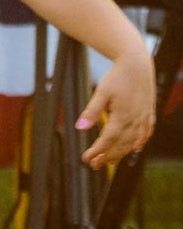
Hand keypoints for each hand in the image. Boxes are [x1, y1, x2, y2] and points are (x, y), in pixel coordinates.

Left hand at [77, 50, 156, 167]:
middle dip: (107, 157)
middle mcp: (135, 120)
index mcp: (122, 117)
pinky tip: (136, 148)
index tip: (86, 159)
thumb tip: (80, 127)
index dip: (97, 151)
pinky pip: (146, 132)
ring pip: (133, 141)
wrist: (137, 63)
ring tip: (110, 161)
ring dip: (121, 153)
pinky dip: (140, 141)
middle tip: (94, 165)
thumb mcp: (102, 92)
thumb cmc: (117, 76)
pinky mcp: (148, 112)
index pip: (107, 140)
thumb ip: (92, 111)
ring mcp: (143, 117)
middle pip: (120, 145)